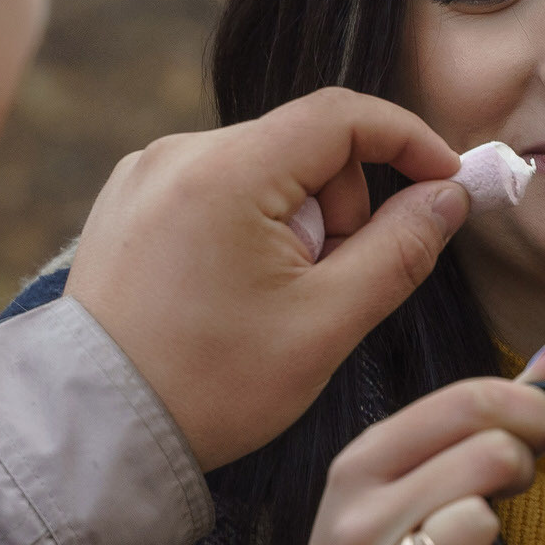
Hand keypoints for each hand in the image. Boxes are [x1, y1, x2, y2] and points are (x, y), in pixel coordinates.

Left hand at [66, 88, 470, 469]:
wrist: (96, 429)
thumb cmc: (210, 386)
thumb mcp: (326, 324)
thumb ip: (400, 250)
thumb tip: (448, 195)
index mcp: (226, 172)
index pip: (341, 114)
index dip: (405, 139)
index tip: (443, 180)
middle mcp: (176, 153)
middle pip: (301, 143)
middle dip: (342, 205)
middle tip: (333, 283)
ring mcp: (144, 175)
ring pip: (261, 168)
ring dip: (296, 221)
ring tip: (275, 298)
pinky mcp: (127, 201)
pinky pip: (215, 187)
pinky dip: (248, 225)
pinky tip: (235, 292)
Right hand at [214, 346, 544, 544]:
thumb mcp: (403, 477)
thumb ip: (477, 416)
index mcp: (360, 463)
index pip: (462, 402)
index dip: (527, 406)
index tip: (540, 426)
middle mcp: (357, 518)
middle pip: (485, 454)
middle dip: (519, 464)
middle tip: (509, 484)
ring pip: (479, 523)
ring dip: (494, 531)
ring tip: (471, 542)